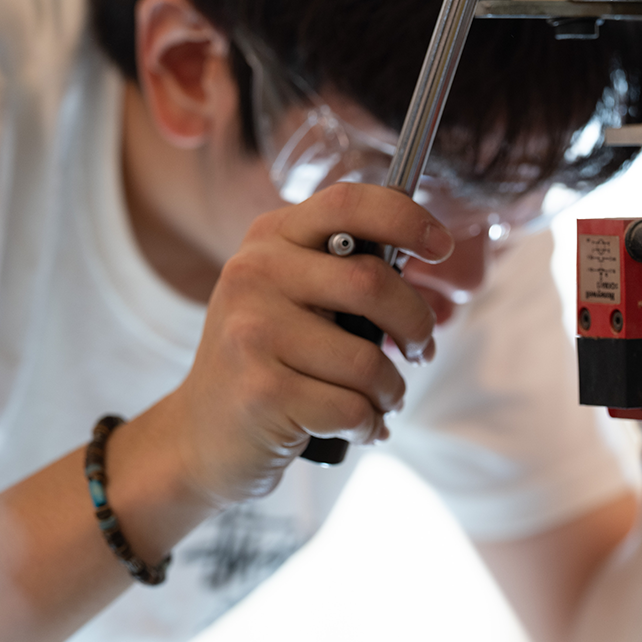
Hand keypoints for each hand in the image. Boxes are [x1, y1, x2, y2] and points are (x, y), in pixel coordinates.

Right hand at [158, 182, 449, 505]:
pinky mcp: (262, 392)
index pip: (348, 203)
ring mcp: (252, 333)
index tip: (441, 247)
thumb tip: (421, 257)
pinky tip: (356, 428)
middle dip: (417, 325)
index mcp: (269, 240)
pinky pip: (352, 408)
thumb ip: (340, 272)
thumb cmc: (265, 365)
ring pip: (368, 361)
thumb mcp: (288, 299)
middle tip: (420, 350)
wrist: (200, 438)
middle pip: (372, 282)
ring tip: (378, 401)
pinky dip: (368, 426)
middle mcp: (254, 275)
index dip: (406, 218)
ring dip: (391, 391)